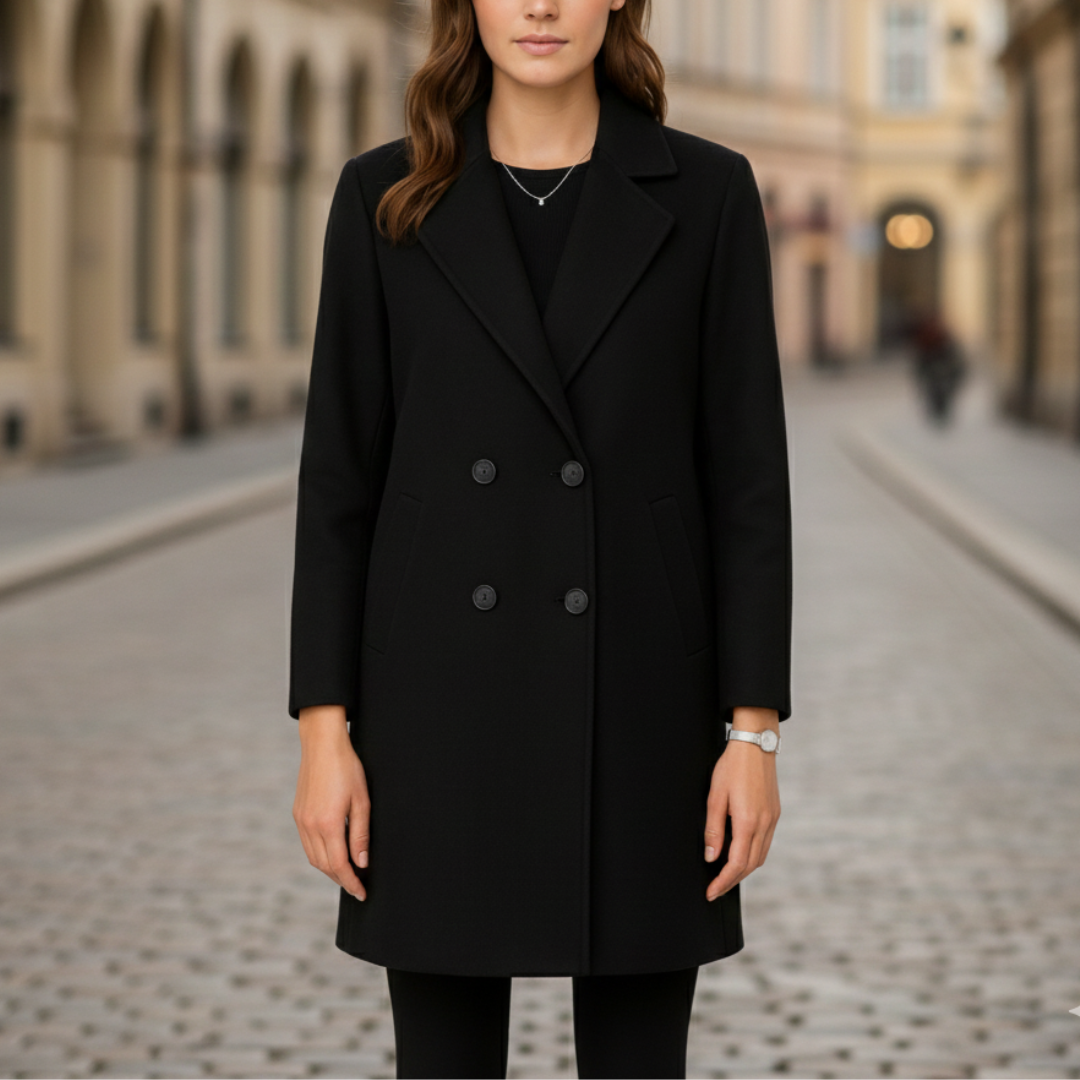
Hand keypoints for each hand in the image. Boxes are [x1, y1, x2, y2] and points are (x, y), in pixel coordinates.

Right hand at [293, 706, 369, 900]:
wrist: (322, 744)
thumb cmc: (347, 768)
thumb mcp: (362, 800)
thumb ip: (361, 834)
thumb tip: (362, 862)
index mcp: (328, 824)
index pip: (340, 866)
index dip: (351, 882)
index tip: (362, 893)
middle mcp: (310, 826)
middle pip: (325, 866)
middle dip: (341, 879)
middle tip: (358, 886)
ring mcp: (301, 820)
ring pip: (314, 857)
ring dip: (330, 869)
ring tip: (347, 873)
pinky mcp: (298, 814)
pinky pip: (308, 844)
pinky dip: (320, 855)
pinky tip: (333, 853)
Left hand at [704, 707, 780, 900]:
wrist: (756, 744)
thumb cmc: (732, 766)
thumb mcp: (715, 796)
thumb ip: (713, 829)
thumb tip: (711, 856)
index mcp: (748, 822)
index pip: (736, 864)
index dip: (723, 882)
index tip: (711, 892)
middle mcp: (764, 824)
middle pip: (750, 865)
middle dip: (732, 880)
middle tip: (715, 889)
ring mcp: (772, 819)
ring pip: (760, 856)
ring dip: (744, 870)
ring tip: (725, 875)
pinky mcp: (775, 813)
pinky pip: (765, 843)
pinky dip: (753, 855)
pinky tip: (741, 854)